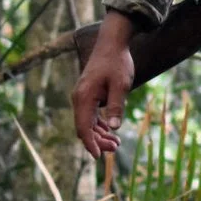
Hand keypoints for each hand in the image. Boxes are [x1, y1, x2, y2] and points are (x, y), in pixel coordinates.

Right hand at [73, 14, 134, 157]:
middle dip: (98, 141)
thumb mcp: (121, 84)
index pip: (83, 127)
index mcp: (84, 97)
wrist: (112, 43)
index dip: (90, 144)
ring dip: (100, 134)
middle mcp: (79, 98)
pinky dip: (99, 125)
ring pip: (88, 123)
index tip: (98, 157)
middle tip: (116, 148)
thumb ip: (116, 105)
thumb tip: (114, 127)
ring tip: (116, 144)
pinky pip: (91, 115)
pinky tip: (110, 131)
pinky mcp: (89, 94)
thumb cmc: (117, 62)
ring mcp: (83, 97)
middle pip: (84, 128)